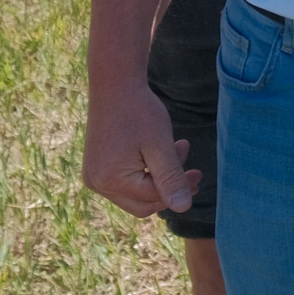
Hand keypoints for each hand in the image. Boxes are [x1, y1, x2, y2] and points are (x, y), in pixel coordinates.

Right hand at [84, 79, 199, 218]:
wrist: (115, 85)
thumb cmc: (139, 111)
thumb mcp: (160, 145)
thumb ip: (171, 178)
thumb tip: (184, 208)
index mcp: (111, 181)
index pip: (153, 199)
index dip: (179, 189)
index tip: (198, 173)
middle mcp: (98, 184)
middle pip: (143, 203)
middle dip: (169, 188)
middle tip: (193, 170)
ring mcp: (95, 177)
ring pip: (136, 192)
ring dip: (159, 177)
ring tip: (179, 149)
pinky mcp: (98, 168)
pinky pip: (126, 181)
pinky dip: (146, 171)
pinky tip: (162, 151)